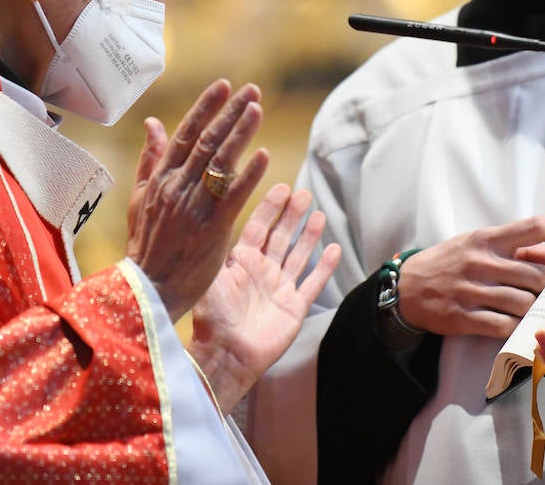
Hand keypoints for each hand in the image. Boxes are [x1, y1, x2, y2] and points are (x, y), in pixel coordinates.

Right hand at [127, 79, 267, 320]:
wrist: (149, 289)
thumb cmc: (147, 245)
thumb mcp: (141, 198)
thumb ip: (151, 159)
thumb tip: (154, 122)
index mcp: (160, 178)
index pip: (185, 133)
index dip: (206, 107)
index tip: (223, 86)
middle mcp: (176, 186)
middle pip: (207, 141)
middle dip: (230, 112)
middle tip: (251, 90)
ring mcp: (193, 206)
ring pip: (220, 161)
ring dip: (241, 133)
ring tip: (258, 109)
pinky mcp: (211, 227)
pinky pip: (232, 195)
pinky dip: (248, 174)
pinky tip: (264, 155)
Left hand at [189, 184, 341, 411]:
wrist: (226, 357)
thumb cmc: (212, 320)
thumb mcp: (210, 279)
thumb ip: (218, 252)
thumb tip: (215, 220)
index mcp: (240, 263)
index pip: (257, 227)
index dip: (269, 208)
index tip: (281, 187)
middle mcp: (261, 272)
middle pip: (280, 236)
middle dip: (292, 215)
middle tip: (304, 193)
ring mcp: (279, 289)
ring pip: (298, 255)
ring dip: (309, 235)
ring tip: (320, 214)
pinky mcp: (294, 308)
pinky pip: (312, 283)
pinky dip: (324, 267)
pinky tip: (334, 248)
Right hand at [396, 216, 544, 337]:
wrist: (406, 288)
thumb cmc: (448, 263)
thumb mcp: (475, 244)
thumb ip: (511, 248)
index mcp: (486, 238)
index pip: (534, 227)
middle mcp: (480, 261)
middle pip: (536, 272)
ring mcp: (471, 289)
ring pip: (523, 300)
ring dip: (539, 310)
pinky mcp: (463, 316)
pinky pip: (502, 325)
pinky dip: (518, 328)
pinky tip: (524, 329)